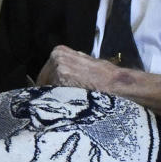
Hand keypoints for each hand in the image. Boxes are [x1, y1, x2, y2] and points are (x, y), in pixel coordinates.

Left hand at [36, 45, 160, 116]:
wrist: (117, 84)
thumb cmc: (105, 76)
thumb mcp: (85, 62)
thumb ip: (69, 66)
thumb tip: (56, 76)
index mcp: (58, 52)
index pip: (45, 73)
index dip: (48, 86)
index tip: (54, 96)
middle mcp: (55, 59)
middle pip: (42, 81)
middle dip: (49, 93)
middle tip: (60, 105)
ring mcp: (56, 71)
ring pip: (47, 90)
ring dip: (53, 100)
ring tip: (66, 107)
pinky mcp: (60, 84)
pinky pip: (52, 98)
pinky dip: (58, 105)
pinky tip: (67, 109)